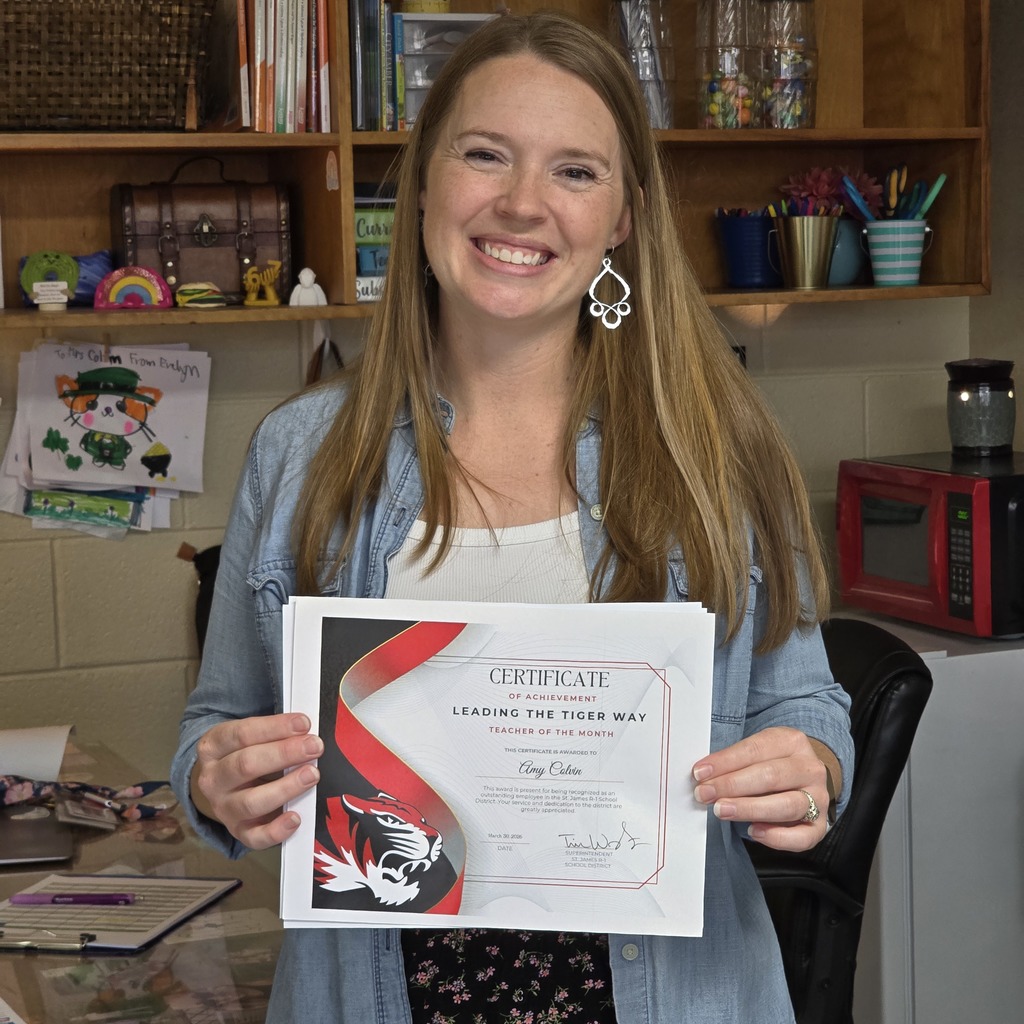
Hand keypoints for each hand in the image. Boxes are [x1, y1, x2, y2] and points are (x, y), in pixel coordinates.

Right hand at [192, 713, 322, 849]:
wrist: (225, 787)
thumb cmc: (246, 754)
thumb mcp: (250, 737)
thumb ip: (275, 733)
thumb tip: (307, 730)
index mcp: (213, 747)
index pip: (241, 734)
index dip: (274, 727)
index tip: (304, 723)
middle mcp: (213, 779)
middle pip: (246, 764)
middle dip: (284, 753)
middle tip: (314, 746)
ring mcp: (224, 808)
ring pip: (251, 802)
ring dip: (285, 787)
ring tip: (312, 775)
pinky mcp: (238, 831)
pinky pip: (256, 837)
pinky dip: (277, 830)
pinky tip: (296, 817)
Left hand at [691, 726, 829, 851]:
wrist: (804, 777)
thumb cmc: (772, 764)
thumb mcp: (757, 752)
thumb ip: (735, 761)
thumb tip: (703, 775)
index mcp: (792, 742)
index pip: (755, 749)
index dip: (726, 761)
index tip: (700, 772)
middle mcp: (809, 768)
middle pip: (771, 776)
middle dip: (732, 785)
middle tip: (705, 794)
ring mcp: (818, 797)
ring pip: (787, 805)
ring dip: (749, 809)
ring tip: (722, 810)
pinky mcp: (821, 826)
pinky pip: (802, 836)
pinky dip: (777, 837)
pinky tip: (754, 831)